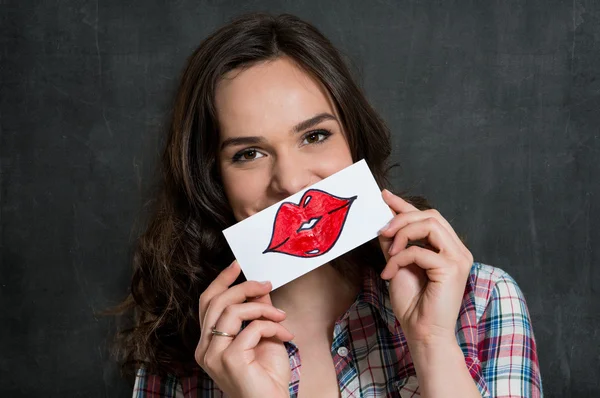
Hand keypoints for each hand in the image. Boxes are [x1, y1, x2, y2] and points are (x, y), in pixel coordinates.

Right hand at [195, 260, 292, 397]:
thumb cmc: (267, 377)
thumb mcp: (262, 336)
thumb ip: (257, 312)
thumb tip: (260, 287)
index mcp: (207, 343)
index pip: (207, 303)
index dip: (221, 281)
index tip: (237, 265)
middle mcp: (205, 349)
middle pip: (217, 302)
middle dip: (244, 287)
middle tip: (267, 284)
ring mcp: (214, 355)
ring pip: (232, 311)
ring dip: (262, 308)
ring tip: (281, 316)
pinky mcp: (230, 360)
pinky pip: (251, 329)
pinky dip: (272, 326)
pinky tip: (285, 334)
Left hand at [377, 189, 473, 346]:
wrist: (422, 332)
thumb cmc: (413, 303)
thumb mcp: (398, 264)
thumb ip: (395, 243)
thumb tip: (383, 221)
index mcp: (448, 248)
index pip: (428, 217)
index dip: (405, 204)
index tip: (384, 195)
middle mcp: (458, 250)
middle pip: (430, 215)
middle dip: (401, 218)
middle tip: (381, 231)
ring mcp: (458, 258)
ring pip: (429, 225)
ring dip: (402, 233)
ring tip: (388, 252)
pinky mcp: (452, 269)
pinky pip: (420, 251)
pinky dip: (400, 258)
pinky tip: (390, 273)